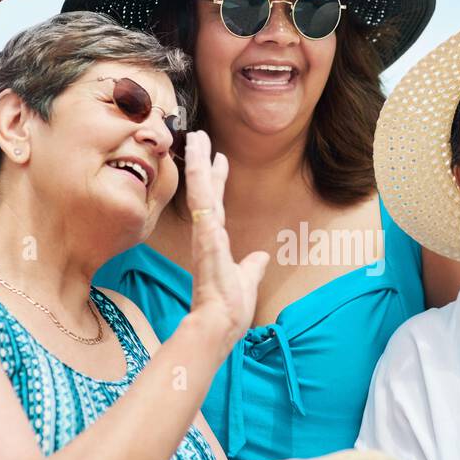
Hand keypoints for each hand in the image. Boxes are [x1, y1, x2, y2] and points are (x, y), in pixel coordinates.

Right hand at [184, 131, 269, 344]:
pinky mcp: (205, 236)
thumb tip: (261, 258)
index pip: (216, 204)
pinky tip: (203, 158)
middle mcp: (207, 234)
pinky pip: (203, 201)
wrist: (220, 323)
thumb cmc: (228, 308)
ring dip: (200, 162)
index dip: (217, 181)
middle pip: (206, 191)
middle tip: (202, 136)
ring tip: (198, 136)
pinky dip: (202, 179)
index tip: (220, 160)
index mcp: (216, 243)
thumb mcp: (246, 281)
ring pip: (200, 190)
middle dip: (204, 163)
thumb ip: (252, 268)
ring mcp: (204, 234)